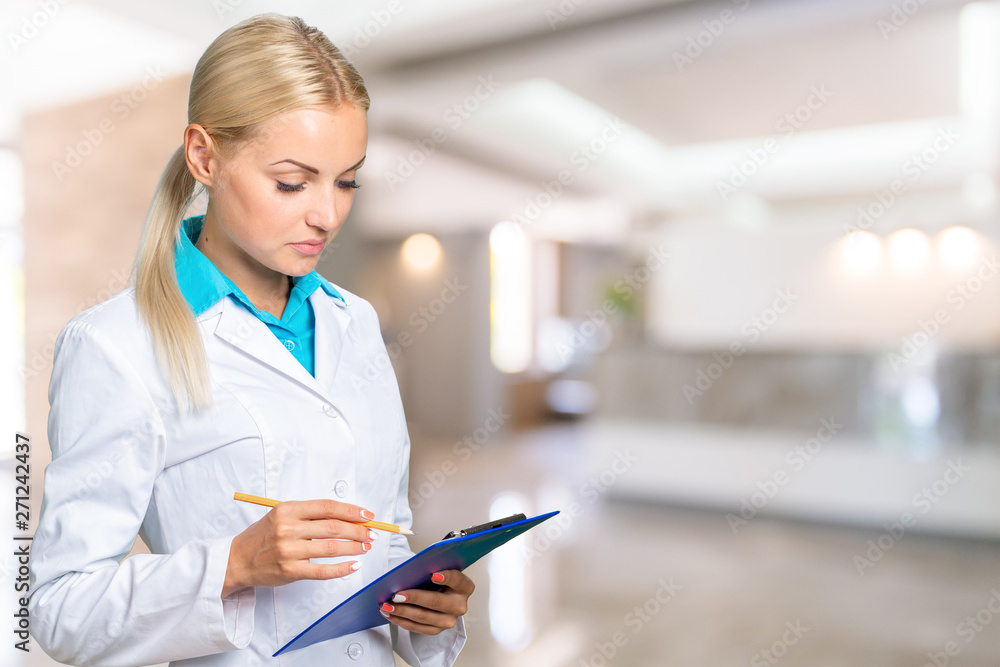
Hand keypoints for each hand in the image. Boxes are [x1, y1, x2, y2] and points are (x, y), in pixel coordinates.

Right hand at [222, 499, 375, 597]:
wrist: (238, 560)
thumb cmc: (264, 536)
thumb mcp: (282, 515)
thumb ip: (310, 515)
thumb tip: (347, 517)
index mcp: (288, 510)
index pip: (328, 507)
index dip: (351, 510)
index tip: (367, 515)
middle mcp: (288, 528)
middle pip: (333, 527)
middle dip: (358, 530)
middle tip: (371, 533)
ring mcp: (289, 551)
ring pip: (331, 547)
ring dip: (354, 547)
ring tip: (365, 547)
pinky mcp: (290, 571)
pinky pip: (323, 570)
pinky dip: (342, 568)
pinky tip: (354, 565)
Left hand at [379, 570, 474, 635]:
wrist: (438, 594)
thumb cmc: (436, 579)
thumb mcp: (437, 570)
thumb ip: (429, 569)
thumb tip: (409, 572)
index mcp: (464, 586)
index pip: (457, 579)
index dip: (446, 577)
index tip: (433, 574)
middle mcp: (460, 605)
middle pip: (435, 601)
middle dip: (413, 598)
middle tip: (396, 595)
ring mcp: (449, 620)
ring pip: (423, 617)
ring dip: (402, 611)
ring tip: (386, 605)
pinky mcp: (437, 629)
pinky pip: (417, 628)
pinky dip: (402, 621)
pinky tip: (391, 614)